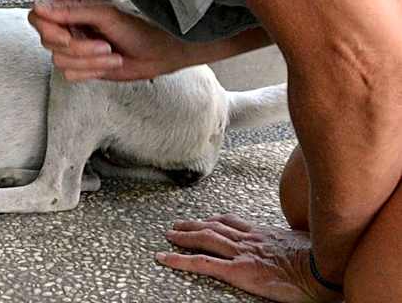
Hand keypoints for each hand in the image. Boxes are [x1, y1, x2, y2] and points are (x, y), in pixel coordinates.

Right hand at [29, 0, 190, 81]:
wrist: (160, 52)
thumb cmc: (140, 27)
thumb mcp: (106, 14)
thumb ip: (71, 11)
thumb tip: (39, 7)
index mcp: (73, 5)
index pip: (39, 17)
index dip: (49, 30)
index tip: (67, 37)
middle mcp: (70, 25)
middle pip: (47, 41)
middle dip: (78, 48)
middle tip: (103, 45)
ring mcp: (75, 46)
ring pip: (59, 60)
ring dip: (89, 61)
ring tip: (111, 54)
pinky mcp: (82, 65)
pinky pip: (70, 74)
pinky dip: (92, 71)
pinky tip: (109, 63)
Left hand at [157, 214, 342, 302]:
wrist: (327, 271)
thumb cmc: (324, 261)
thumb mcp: (308, 246)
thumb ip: (292, 245)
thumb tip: (298, 250)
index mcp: (265, 234)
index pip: (233, 222)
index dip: (216, 220)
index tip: (207, 220)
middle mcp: (250, 239)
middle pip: (215, 226)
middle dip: (194, 224)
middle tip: (177, 225)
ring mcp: (242, 253)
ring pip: (205, 239)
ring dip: (183, 236)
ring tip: (169, 235)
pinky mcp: (239, 271)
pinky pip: (203, 263)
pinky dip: (180, 260)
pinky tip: (164, 258)